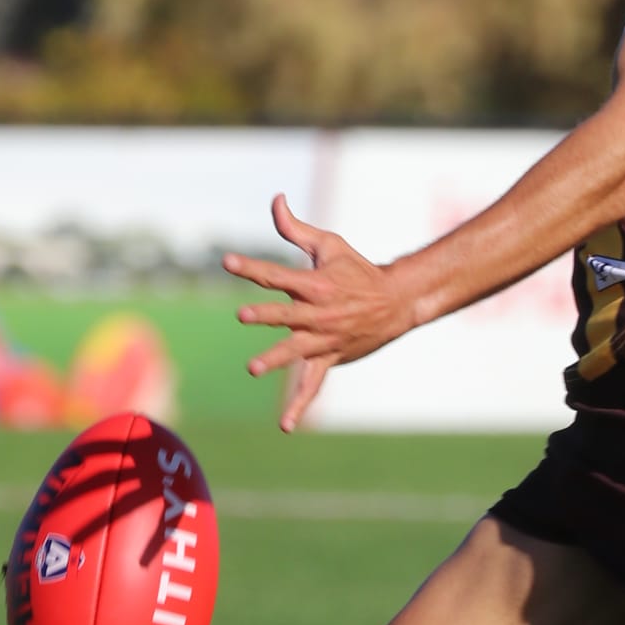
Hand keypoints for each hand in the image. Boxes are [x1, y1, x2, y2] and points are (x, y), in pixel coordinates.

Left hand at [224, 193, 416, 434]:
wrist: (397, 302)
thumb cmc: (357, 269)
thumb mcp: (329, 244)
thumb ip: (295, 228)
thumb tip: (276, 199)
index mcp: (315, 284)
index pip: (277, 274)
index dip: (251, 267)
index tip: (226, 261)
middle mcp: (319, 313)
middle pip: (286, 313)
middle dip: (267, 314)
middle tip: (244, 314)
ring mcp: (325, 339)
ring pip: (296, 351)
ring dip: (277, 358)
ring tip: (254, 368)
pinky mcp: (330, 359)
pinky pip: (313, 385)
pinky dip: (300, 405)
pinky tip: (285, 425)